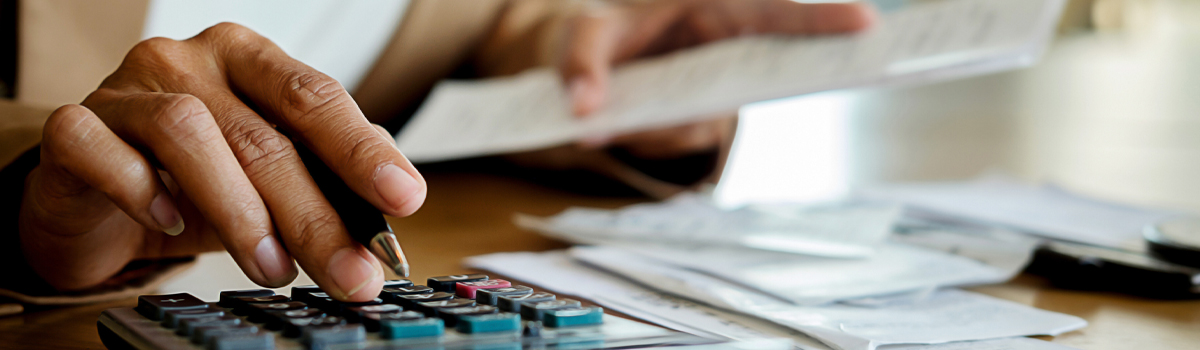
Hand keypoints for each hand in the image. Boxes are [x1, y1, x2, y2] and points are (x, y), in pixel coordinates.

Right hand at [19, 23, 424, 300]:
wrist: (94, 196)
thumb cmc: (192, 179)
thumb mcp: (268, 174)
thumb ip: (324, 174)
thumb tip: (390, 206)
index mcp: (249, 59)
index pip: (315, 96)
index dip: (361, 149)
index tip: (404, 198)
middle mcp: (190, 60)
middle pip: (264, 134)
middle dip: (316, 214)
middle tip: (351, 270)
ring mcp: (126, 89)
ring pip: (190, 136)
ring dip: (241, 213)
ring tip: (272, 268)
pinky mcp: (74, 128)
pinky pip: (105, 152)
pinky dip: (144, 192)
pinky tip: (174, 228)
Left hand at [561, 0, 873, 116]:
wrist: (592, 59)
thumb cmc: (601, 28)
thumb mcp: (583, 34)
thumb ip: (583, 62)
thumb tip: (588, 112)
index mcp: (714, 6)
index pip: (775, 13)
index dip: (820, 19)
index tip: (866, 22)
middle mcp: (728, 41)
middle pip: (780, 59)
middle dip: (810, 63)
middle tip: (860, 63)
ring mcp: (720, 82)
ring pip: (716, 112)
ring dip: (669, 121)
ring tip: (608, 111)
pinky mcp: (703, 115)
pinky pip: (687, 133)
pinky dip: (655, 133)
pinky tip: (611, 120)